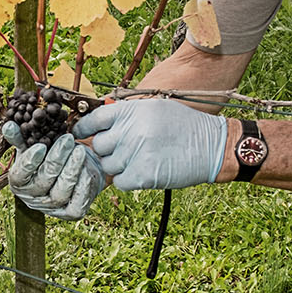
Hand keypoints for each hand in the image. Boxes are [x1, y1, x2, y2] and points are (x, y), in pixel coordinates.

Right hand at [2, 125, 106, 220]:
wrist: (76, 168)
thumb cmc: (51, 156)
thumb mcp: (35, 145)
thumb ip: (22, 137)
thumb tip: (9, 125)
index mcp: (19, 184)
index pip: (19, 176)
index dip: (29, 162)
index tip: (41, 146)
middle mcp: (33, 199)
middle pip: (43, 182)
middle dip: (56, 159)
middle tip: (67, 139)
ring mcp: (52, 209)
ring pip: (60, 193)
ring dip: (71, 169)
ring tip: (80, 150)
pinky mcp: (72, 213)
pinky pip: (77, 203)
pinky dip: (83, 185)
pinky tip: (87, 167)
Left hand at [73, 99, 226, 190]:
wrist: (213, 147)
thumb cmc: (184, 127)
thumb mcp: (154, 110)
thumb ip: (126, 116)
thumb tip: (99, 128)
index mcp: (131, 111)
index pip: (93, 120)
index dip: (82, 130)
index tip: (79, 136)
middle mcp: (130, 130)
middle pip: (98, 146)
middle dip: (107, 152)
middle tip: (124, 153)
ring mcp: (135, 153)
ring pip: (108, 167)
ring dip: (119, 167)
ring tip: (140, 161)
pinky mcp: (142, 174)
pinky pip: (120, 182)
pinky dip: (128, 181)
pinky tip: (144, 172)